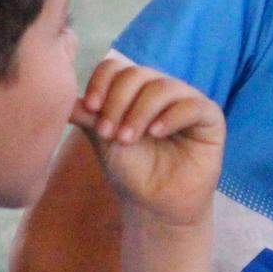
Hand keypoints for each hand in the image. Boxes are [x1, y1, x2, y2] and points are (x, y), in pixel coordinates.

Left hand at [71, 59, 224, 226]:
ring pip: (162, 87)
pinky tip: (156, 134)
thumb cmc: (131, 170)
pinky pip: (192, 105)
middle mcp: (162, 89)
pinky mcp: (210, 118)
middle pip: (137, 74)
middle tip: (109, 133)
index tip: (91, 109)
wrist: (155, 204)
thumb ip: (87, 115)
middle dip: (118, 102)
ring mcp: (187, 101)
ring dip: (140, 112)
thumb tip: (61, 95)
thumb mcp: (103, 138)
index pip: (117, 68)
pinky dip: (171, 117)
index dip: (101, 83)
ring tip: (128, 139)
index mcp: (135, 90)